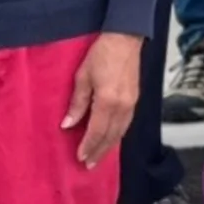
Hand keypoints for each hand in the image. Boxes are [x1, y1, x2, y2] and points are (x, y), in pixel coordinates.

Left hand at [62, 33, 144, 168]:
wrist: (125, 38)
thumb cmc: (101, 54)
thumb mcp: (83, 76)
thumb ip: (77, 103)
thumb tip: (68, 124)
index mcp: (107, 102)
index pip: (96, 131)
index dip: (88, 146)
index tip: (80, 157)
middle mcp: (122, 107)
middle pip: (110, 136)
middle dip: (99, 152)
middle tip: (89, 165)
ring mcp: (131, 104)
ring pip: (120, 132)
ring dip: (109, 146)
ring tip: (99, 157)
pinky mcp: (135, 99)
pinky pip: (126, 124)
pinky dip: (118, 135)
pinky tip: (112, 138)